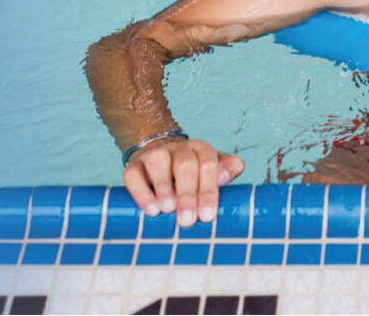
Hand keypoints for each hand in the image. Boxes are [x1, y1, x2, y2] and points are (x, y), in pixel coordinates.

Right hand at [122, 137, 245, 228]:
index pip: (208, 164)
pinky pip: (133, 175)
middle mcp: (177, 148)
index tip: (207, 215)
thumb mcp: (211, 173)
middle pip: (185, 165)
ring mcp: (154, 155)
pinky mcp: (133, 166)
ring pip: (158, 162)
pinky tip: (151, 209)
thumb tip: (236, 166)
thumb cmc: (192, 177)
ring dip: (164, 187)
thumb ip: (225, 171)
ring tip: (168, 209)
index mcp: (200, 149)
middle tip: (187, 220)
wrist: (160, 165)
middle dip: (187, 194)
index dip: (208, 190)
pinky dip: (141, 192)